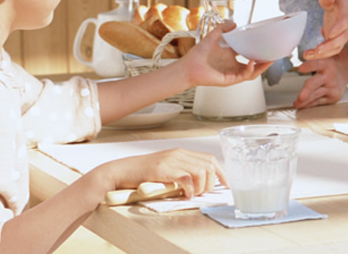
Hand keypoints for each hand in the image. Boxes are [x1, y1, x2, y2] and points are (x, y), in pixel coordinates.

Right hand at [92, 148, 223, 198]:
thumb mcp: (166, 170)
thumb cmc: (142, 174)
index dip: (221, 173)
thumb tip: (199, 185)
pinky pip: (186, 178)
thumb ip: (182, 173)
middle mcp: (178, 154)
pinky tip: (186, 194)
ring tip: (193, 194)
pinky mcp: (163, 169)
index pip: (210, 159)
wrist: (121, 171)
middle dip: (211, 183)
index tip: (226, 185)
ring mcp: (171, 160)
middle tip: (202, 193)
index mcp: (181, 153)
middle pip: (209, 165)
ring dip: (201, 186)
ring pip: (201, 171)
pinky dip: (190, 189)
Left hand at [179, 21, 271, 87]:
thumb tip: (234, 23)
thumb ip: (222, 28)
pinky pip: (243, 76)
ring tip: (269, 60)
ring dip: (261, 67)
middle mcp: (233, 65)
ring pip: (252, 73)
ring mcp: (232, 73)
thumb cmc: (198, 54)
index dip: (257, 50)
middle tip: (273, 55)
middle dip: (265, 62)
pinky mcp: (230, 80)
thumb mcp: (212, 36)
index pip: (248, 53)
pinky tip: (251, 63)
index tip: (264, 44)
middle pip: (254, 65)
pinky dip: (249, 70)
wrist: (189, 66)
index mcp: (230, 56)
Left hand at [293, 46, 347, 107]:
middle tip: (300, 97)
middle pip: (315, 83)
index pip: (317, 64)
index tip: (301, 68)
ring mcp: (332, 88)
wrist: (344, 70)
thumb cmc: (330, 63)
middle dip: (307, 91)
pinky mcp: (333, 97)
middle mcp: (330, 76)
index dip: (309, 66)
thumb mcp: (324, 55)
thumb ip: (314, 55)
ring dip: (304, 101)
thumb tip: (306, 54)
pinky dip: (309, 104)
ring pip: (315, 95)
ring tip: (296, 103)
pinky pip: (318, 102)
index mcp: (328, 64)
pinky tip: (302, 105)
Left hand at [303, 0, 347, 60]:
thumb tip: (327, 0)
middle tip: (318, 50)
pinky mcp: (336, 41)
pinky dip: (321, 55)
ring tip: (308, 55)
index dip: (339, 27)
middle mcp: (346, 26)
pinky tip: (309, 55)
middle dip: (330, 46)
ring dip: (324, 54)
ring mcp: (342, 34)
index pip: (345, 20)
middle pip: (342, 38)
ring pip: (337, 47)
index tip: (330, 33)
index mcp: (347, 11)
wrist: (347, 6)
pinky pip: (331, 50)